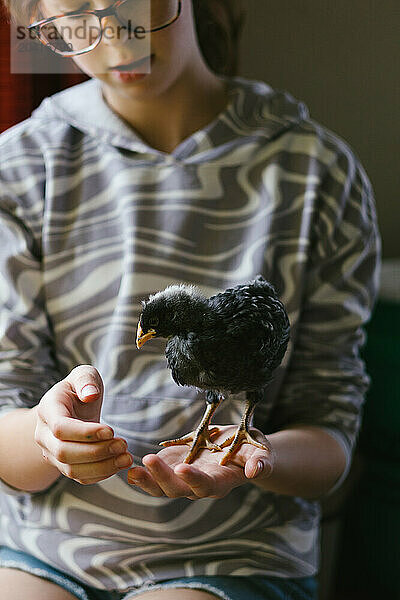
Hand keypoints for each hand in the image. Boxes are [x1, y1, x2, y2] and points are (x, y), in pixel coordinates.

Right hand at [34, 365, 132, 484]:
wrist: (70, 406)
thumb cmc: (79, 388)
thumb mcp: (84, 375)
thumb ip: (86, 380)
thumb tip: (90, 394)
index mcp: (47, 410)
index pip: (60, 428)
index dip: (85, 433)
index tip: (111, 430)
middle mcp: (44, 435)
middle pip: (64, 452)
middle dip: (97, 451)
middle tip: (123, 445)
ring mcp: (51, 453)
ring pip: (71, 470)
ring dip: (101, 466)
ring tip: (126, 457)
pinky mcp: (64, 465)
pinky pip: (80, 477)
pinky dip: (101, 475)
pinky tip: (119, 464)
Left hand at [127, 425, 274, 498]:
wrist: (240, 446)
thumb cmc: (253, 449)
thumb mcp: (262, 452)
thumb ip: (261, 462)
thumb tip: (256, 471)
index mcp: (220, 482)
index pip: (205, 485)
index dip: (194, 479)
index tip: (183, 467)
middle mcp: (199, 485)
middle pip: (177, 489)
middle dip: (162, 477)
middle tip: (150, 460)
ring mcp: (184, 478)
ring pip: (161, 488)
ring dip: (146, 480)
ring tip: (132, 471)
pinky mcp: (173, 467)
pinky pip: (154, 477)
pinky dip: (142, 475)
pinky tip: (129, 469)